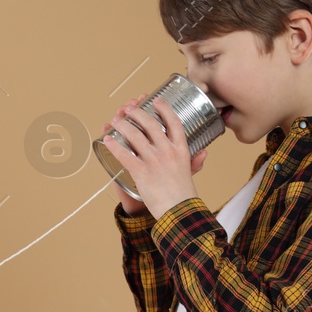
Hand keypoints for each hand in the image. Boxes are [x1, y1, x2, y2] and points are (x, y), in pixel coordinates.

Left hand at [102, 94, 207, 217]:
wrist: (178, 211)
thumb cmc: (183, 194)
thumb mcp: (191, 173)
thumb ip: (196, 161)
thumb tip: (204, 152)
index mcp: (181, 149)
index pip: (173, 122)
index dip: (164, 108)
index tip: (155, 100)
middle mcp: (167, 151)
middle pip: (150, 124)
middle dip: (137, 113)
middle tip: (128, 108)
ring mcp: (154, 160)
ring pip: (134, 136)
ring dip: (122, 125)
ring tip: (115, 120)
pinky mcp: (141, 172)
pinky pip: (124, 154)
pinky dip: (114, 145)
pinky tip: (107, 140)